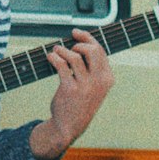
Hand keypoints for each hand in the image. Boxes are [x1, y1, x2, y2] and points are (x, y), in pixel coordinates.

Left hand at [29, 29, 114, 159]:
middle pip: (92, 50)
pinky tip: (51, 57)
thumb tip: (80, 43)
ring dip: (62, 50)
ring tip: (56, 51)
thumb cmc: (80, 103)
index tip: (76, 33)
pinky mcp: (70, 89)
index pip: (101, 51)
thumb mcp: (94, 87)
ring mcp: (85, 86)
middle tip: (68, 46)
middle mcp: (99, 82)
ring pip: (74, 56)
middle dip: (78, 43)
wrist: (69, 126)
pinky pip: (61, 65)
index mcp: (107, 79)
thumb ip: (92, 68)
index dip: (88, 38)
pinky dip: (54, 57)